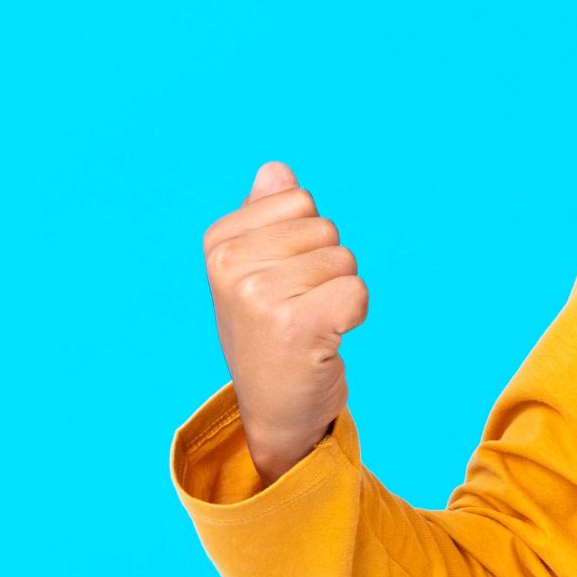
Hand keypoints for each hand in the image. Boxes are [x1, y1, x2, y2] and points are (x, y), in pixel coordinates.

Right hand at [201, 161, 366, 483]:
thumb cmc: (270, 331)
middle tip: (299, 306)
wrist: (275, 407)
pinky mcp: (296, 325)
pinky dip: (354, 315)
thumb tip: (276, 170)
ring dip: (339, 293)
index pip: (299, 200)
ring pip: (344, 259)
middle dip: (326, 266)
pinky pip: (357, 291)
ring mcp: (259, 295)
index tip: (283, 279)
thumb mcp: (256, 269)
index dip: (307, 240)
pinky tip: (325, 339)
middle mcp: (230, 266)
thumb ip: (266, 215)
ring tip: (308, 324)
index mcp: (219, 242)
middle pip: (326, 228)